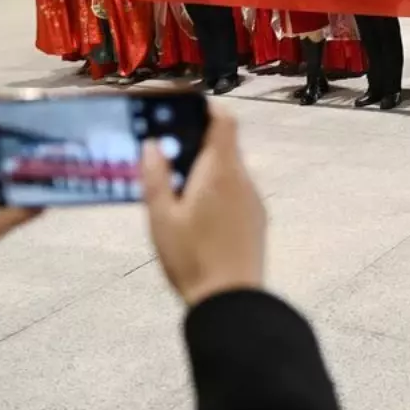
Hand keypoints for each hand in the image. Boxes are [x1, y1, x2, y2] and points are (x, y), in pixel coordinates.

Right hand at [143, 105, 264, 306]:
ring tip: (175, 185)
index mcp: (221, 170)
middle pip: (224, 144)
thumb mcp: (161, 218)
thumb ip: (155, 176)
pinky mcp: (257, 219)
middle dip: (196, 142)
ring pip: (229, 169)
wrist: (231, 302)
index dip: (205, 107)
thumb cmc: (192, 258)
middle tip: (165, 151)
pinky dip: (217, 188)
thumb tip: (153, 143)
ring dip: (206, 168)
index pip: (223, 119)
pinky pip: (236, 190)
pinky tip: (195, 211)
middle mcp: (244, 178)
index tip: (181, 107)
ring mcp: (253, 200)